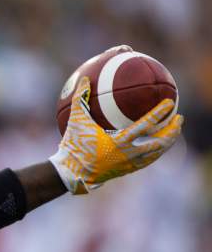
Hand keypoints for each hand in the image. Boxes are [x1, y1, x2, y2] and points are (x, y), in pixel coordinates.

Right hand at [49, 76, 183, 193]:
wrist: (71, 172)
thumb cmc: (73, 145)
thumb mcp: (76, 120)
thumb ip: (81, 99)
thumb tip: (85, 78)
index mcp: (119, 141)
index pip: (146, 125)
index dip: (159, 113)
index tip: (170, 103)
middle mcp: (128, 154)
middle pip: (159, 142)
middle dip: (172, 130)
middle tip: (180, 118)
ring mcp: (129, 164)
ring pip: (156, 153)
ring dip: (168, 142)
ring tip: (175, 132)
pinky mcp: (127, 170)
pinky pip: (147, 160)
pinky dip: (157, 152)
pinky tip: (158, 146)